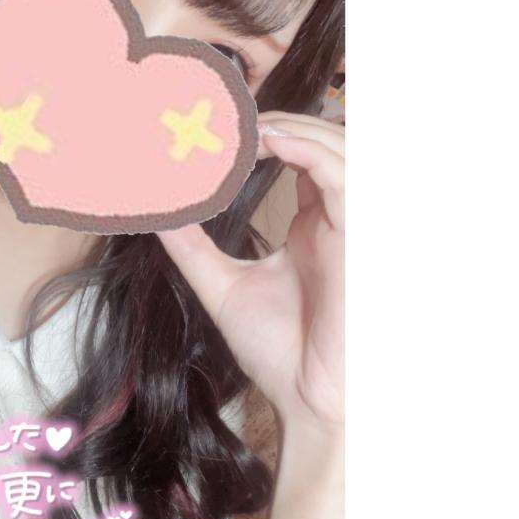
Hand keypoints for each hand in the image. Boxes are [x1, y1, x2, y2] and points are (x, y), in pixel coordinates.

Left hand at [158, 112, 343, 451]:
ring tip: (242, 126)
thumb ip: (193, 249)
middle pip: (321, 140)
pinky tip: (266, 141)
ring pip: (340, 146)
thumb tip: (156, 218)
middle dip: (275, 120)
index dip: (262, 134)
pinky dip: (308, 148)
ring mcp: (353, 224)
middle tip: (221, 118)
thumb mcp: (223, 287)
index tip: (210, 129)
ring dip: (291, 126)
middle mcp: (337, 216)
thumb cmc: (281, 351)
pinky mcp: (362, 236)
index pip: (298, 156)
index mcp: (313, 223)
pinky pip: (345, 175)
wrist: (308, 400)